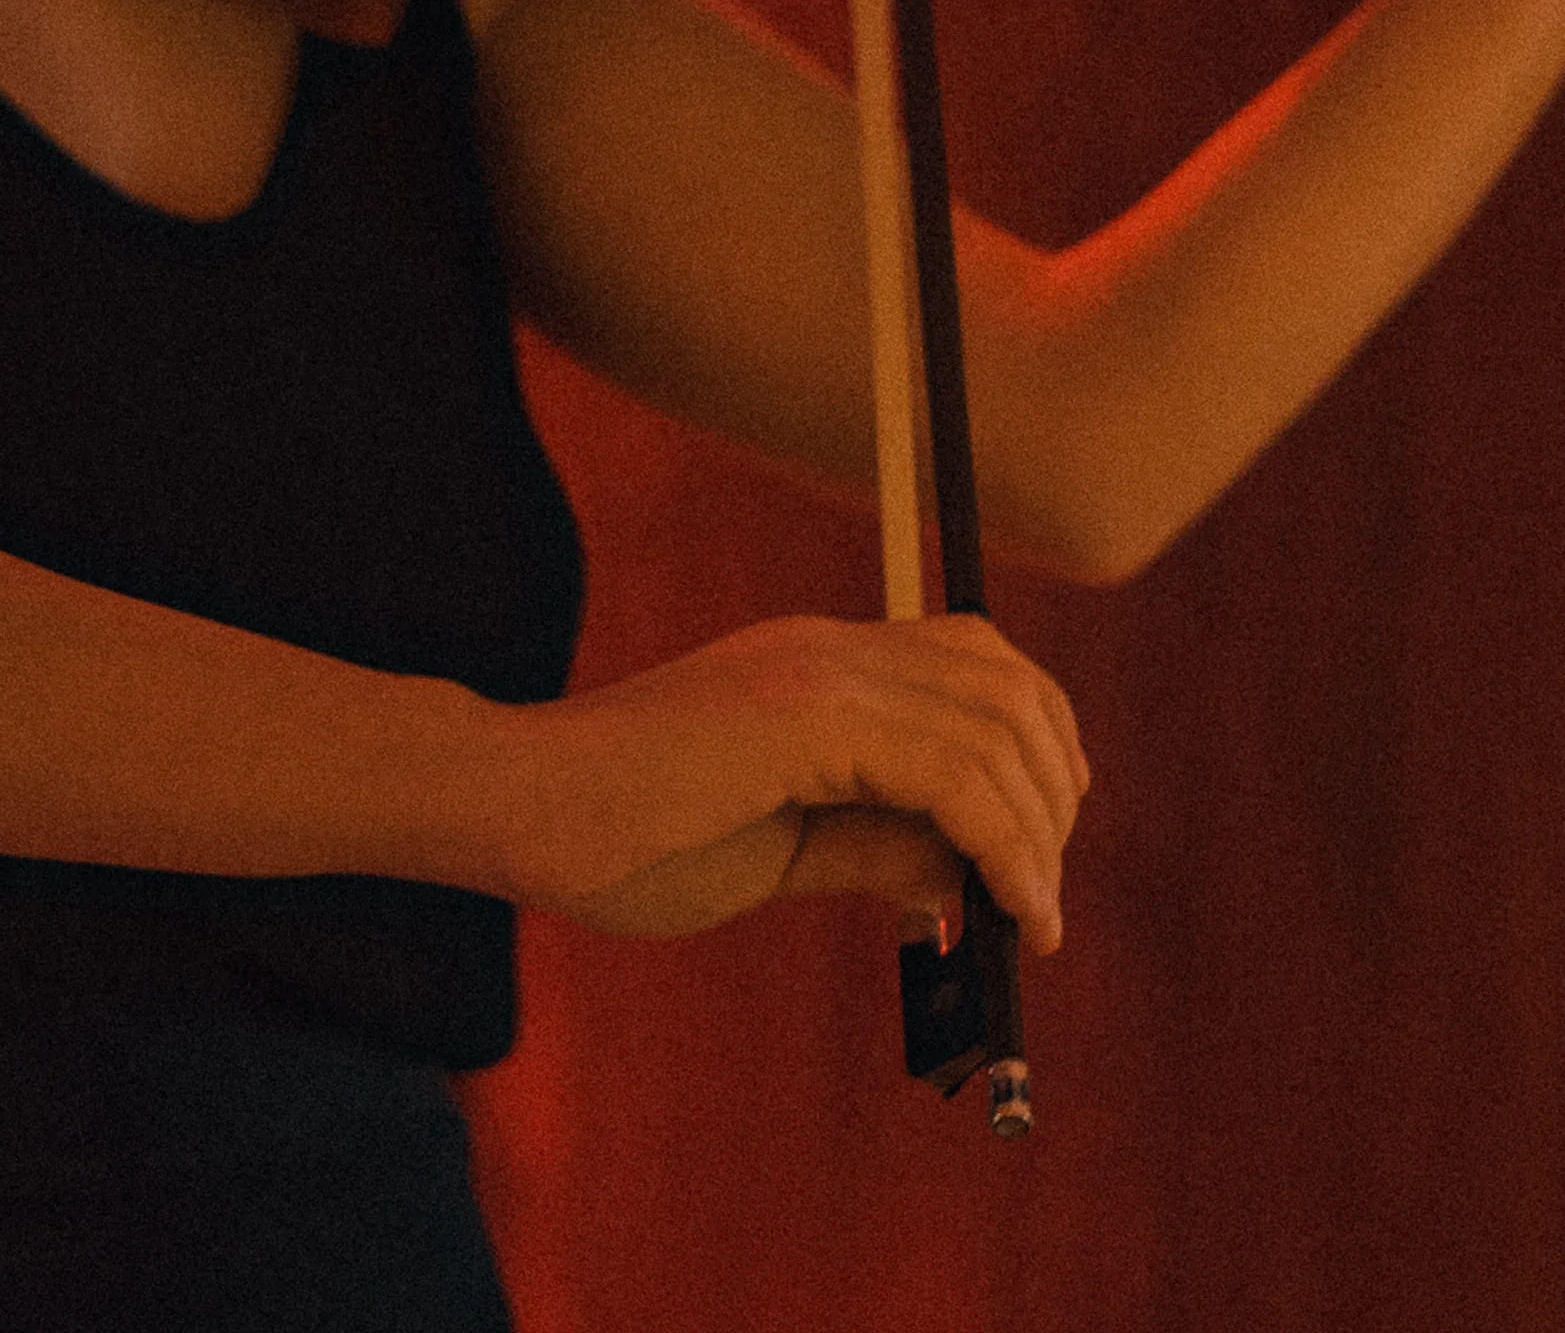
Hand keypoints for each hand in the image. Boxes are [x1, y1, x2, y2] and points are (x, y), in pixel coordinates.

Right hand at [496, 612, 1086, 948]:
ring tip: (1031, 915)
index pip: (975, 662)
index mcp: (818, 665)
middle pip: (1006, 683)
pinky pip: (952, 770)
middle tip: (1041, 895)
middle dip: (1052, 793)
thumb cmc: (620, 836)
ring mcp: (818, 671)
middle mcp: (830, 649)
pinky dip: (1003, 843)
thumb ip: (874, 842)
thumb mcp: (780, 847)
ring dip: (1036, 830)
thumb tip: (972, 869)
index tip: (1039, 846)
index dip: (1035, 745)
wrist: (512, 805)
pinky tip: (1006, 907)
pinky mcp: (803, 715)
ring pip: (994, 724)